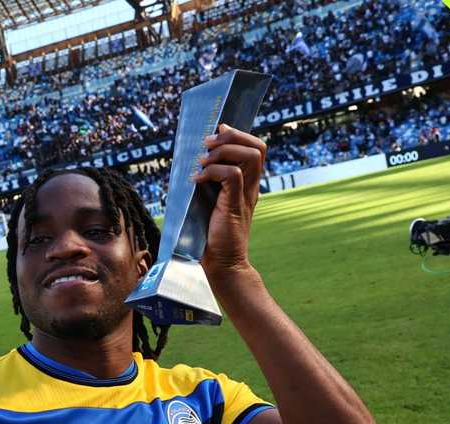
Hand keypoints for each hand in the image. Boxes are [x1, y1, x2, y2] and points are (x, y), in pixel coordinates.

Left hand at [193, 123, 265, 277]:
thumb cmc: (211, 236)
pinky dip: (212, 171)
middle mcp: (251, 187)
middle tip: (207, 143)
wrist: (222, 265)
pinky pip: (232, 175)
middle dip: (231, 137)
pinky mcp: (234, 205)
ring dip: (222, 152)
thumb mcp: (209, 202)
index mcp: (247, 185)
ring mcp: (245, 196)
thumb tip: (192, 162)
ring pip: (250, 156)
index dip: (238, 135)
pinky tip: (196, 181)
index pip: (256, 149)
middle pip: (257, 147)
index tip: (217, 132)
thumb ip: (209, 183)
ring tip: (201, 162)